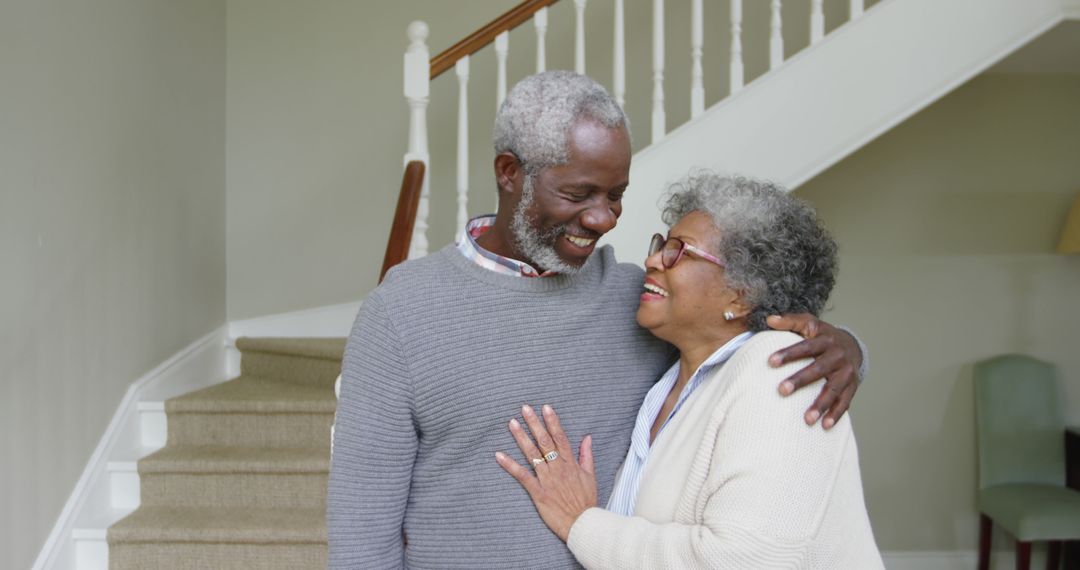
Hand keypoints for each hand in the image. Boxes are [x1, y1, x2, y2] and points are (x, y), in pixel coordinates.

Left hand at [495, 404, 597, 541]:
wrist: (583, 525)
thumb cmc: (586, 502)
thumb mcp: (591, 476)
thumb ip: (587, 456)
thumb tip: (587, 437)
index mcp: (570, 463)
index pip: (560, 437)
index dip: (552, 421)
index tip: (545, 407)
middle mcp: (557, 468)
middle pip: (544, 441)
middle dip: (534, 423)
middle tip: (525, 408)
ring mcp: (547, 480)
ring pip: (532, 454)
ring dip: (521, 438)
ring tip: (512, 423)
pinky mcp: (538, 493)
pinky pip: (522, 476)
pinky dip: (510, 465)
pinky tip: (499, 455)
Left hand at [766, 314, 861, 428]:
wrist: (852, 345)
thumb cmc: (823, 336)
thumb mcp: (809, 324)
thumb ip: (790, 321)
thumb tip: (769, 320)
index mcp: (825, 339)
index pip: (805, 347)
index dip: (789, 354)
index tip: (770, 362)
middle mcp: (838, 356)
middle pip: (818, 369)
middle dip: (800, 380)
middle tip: (781, 390)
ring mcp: (846, 372)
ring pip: (833, 389)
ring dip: (821, 405)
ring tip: (807, 419)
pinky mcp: (852, 386)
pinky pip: (845, 402)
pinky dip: (836, 414)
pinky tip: (825, 426)